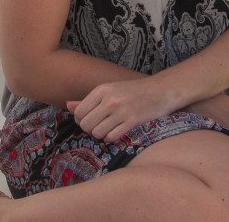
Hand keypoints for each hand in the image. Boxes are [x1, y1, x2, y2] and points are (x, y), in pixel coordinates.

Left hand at [65, 77, 179, 141]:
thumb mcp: (109, 90)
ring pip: (97, 133)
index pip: (79, 113)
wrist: (160, 90)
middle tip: (100, 125)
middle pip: (86, 125)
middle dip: (90, 129)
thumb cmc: (132, 91)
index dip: (81, 120)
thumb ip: (88, 100)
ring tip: (109, 128)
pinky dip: (112, 137)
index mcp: (101, 90)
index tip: (91, 119)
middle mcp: (109, 100)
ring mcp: (121, 110)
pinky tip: (117, 131)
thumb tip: (68, 106)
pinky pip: (111, 137)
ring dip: (101, 134)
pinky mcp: (132, 121)